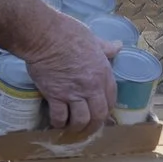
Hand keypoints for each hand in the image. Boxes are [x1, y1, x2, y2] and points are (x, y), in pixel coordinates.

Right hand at [19, 9, 115, 134]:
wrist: (44, 35)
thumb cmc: (68, 32)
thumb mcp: (93, 39)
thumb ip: (105, 47)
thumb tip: (118, 46)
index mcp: (103, 72)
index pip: (111, 99)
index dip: (106, 109)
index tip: (101, 112)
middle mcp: (91, 86)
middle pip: (99, 115)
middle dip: (94, 125)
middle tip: (88, 129)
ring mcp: (73, 93)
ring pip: (81, 120)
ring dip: (77, 128)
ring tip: (72, 129)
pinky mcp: (55, 96)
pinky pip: (59, 116)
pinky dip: (58, 123)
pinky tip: (56, 123)